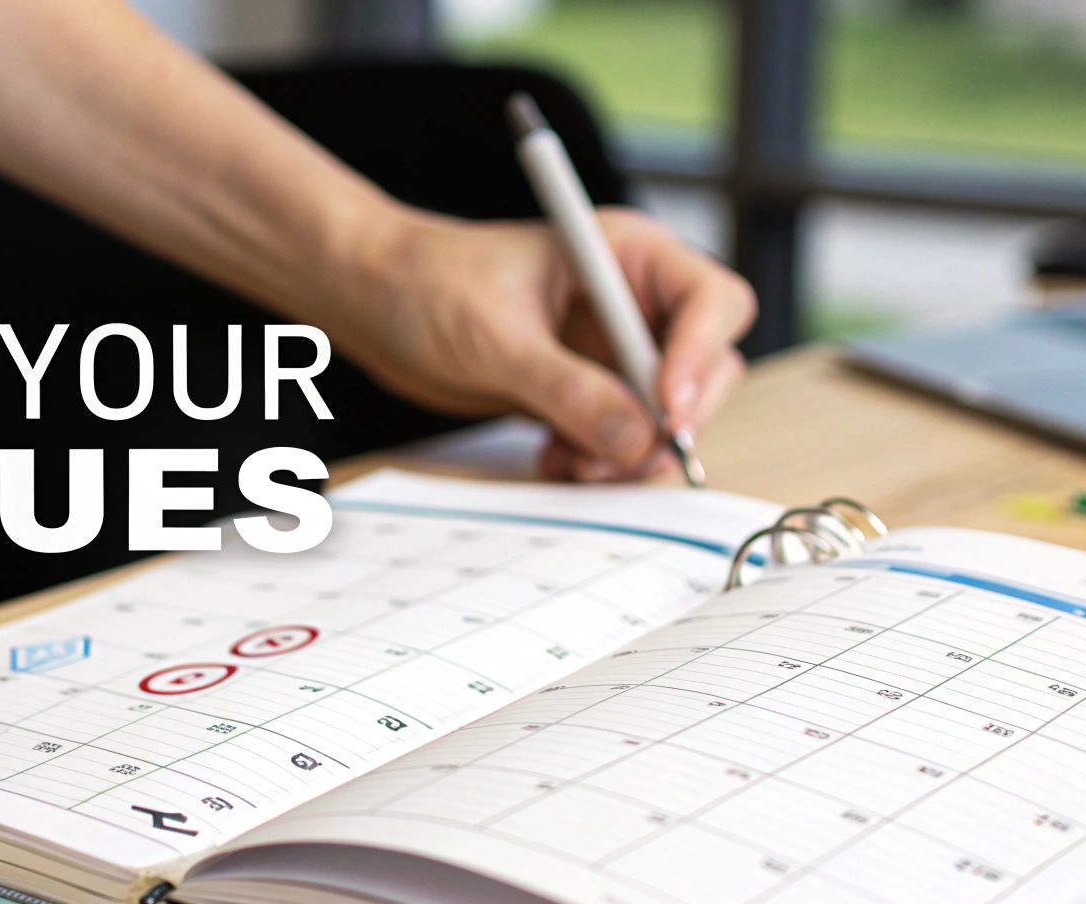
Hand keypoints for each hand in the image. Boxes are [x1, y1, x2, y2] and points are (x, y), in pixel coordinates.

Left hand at [330, 206, 754, 481]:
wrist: (373, 301)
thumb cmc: (427, 284)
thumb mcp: (498, 339)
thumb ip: (568, 389)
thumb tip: (637, 440)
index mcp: (627, 254)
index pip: (712, 302)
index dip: (702, 357)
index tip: (668, 408)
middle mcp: (632, 302)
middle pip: (706, 369)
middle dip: (671, 420)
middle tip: (623, 456)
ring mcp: (610, 350)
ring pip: (666, 415)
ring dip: (632, 452)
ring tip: (572, 465)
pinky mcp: (584, 391)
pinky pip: (621, 438)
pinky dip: (599, 460)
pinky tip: (553, 461)